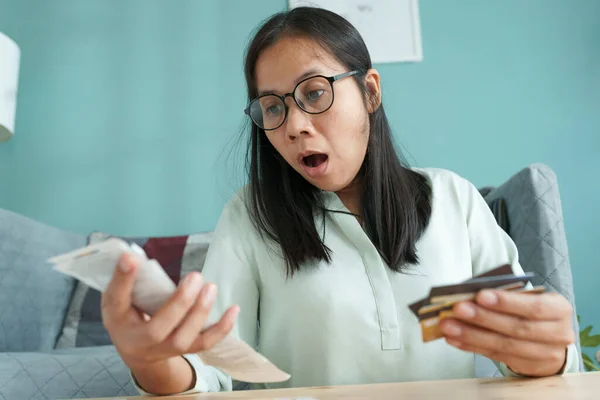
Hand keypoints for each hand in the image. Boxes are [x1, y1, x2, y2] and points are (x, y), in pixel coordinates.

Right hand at [101, 252, 238, 371]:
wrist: (136, 350)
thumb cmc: (127, 315)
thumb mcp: (119, 297)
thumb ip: (125, 278)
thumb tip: (134, 254)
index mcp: (117, 320)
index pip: (116, 300)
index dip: (123, 279)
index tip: (130, 258)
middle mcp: (140, 340)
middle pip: (158, 328)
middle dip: (179, 303)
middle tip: (195, 276)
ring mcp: (164, 349)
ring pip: (184, 338)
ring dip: (200, 313)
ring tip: (211, 287)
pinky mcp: (185, 350)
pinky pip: (205, 343)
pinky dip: (222, 328)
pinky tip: (234, 309)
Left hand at [439, 289, 574, 376]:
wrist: (552, 340)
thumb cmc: (532, 310)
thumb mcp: (528, 298)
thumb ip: (506, 295)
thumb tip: (471, 293)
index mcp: (559, 309)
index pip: (534, 306)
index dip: (507, 302)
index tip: (480, 295)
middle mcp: (557, 334)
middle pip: (516, 327)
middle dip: (483, 317)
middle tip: (458, 308)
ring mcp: (545, 354)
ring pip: (504, 345)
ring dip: (472, 335)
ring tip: (449, 325)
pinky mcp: (528, 367)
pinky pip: (496, 355)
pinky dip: (472, 346)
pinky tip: (455, 338)